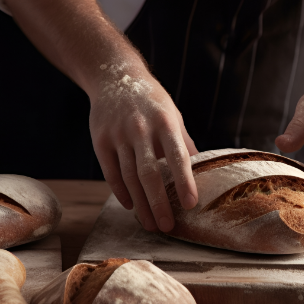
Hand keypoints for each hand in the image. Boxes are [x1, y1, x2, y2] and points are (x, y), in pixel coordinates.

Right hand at [89, 56, 198, 231]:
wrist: (114, 76)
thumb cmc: (151, 101)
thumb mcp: (173, 115)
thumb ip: (185, 143)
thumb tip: (204, 170)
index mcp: (165, 123)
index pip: (178, 157)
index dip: (185, 181)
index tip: (191, 204)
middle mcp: (141, 129)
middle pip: (149, 173)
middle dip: (159, 203)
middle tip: (167, 227)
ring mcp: (118, 135)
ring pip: (129, 177)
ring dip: (141, 205)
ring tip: (150, 224)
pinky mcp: (100, 140)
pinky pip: (111, 172)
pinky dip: (121, 192)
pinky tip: (131, 206)